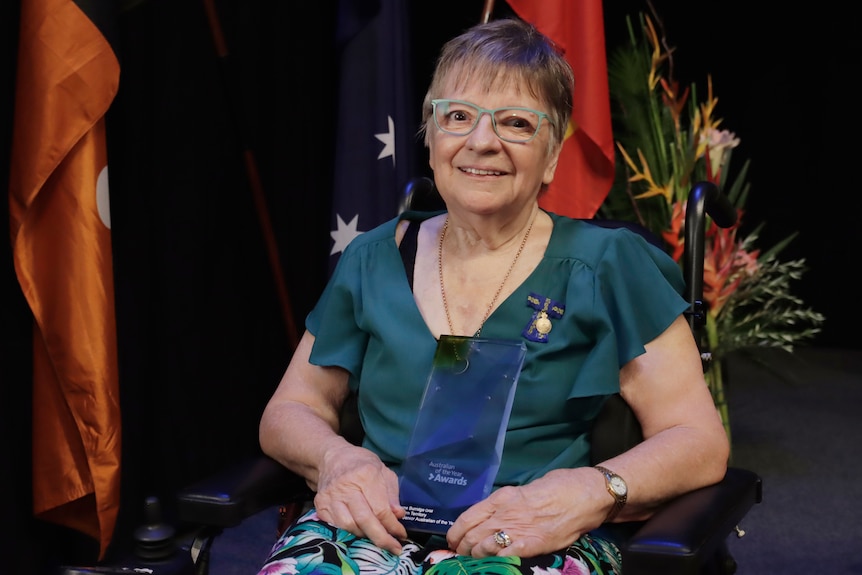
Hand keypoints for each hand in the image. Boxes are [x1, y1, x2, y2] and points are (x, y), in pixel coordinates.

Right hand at [313, 444, 406, 553]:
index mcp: (366, 474)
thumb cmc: (361, 464)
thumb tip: (398, 515)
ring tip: (375, 536)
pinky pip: (336, 527)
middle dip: (381, 538)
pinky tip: (359, 530)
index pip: (381, 509)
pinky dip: (349, 532)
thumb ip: (392, 495)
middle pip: (364, 520)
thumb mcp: (384, 472)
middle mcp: (346, 486)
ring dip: (364, 536)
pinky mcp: (320, 505)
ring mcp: (331, 496)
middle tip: (394, 547)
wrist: (333, 458)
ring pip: (348, 526)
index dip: (393, 526)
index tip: (401, 534)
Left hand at [446, 468, 607, 556]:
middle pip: (472, 535)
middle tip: (460, 554)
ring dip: (475, 556)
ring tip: (473, 561)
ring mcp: (518, 529)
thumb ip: (509, 503)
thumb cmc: (559, 487)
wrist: (585, 495)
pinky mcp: (532, 544)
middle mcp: (505, 512)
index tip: (452, 540)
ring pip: (483, 548)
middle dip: (463, 547)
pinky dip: (494, 561)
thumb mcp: (527, 489)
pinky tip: (492, 564)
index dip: (456, 532)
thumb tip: (495, 514)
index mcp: (502, 497)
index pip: (468, 517)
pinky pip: (504, 556)